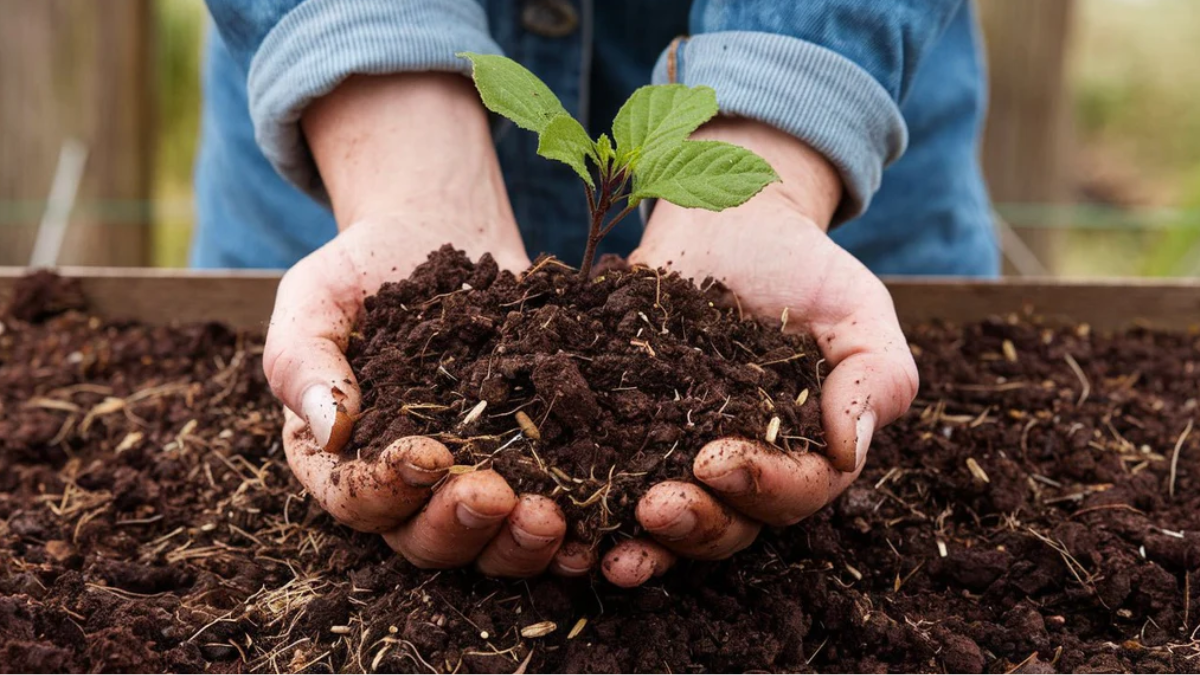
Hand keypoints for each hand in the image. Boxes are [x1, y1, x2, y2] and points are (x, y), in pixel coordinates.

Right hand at [265, 73, 595, 577]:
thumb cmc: (365, 269)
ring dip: (521, 542)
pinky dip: (573, 528)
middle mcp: (405, 490)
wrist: (441, 237)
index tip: (424, 454)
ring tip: (552, 514)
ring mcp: (472, 482)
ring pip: (491, 543)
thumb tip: (330, 427)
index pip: (356, 499)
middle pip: (425, 540)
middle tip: (496, 495)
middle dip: (461, 524)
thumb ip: (301, 357)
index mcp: (340, 461)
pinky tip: (597, 525)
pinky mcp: (530, 465)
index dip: (388, 488)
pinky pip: (549, 511)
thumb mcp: (315, 296)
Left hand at [602, 119, 918, 586]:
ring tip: (612, 551)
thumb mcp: (859, 312)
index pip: (794, 493)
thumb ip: (875, 379)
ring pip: (670, 522)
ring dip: (645, 544)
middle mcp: (740, 466)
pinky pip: (609, 482)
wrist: (727, 214)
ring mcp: (677, 451)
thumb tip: (846, 450)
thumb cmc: (803, 266)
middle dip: (696, 524)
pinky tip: (566, 525)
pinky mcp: (621, 429)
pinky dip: (590, 512)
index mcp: (804, 454)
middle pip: (729, 525)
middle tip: (657, 506)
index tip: (719, 459)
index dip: (761, 488)